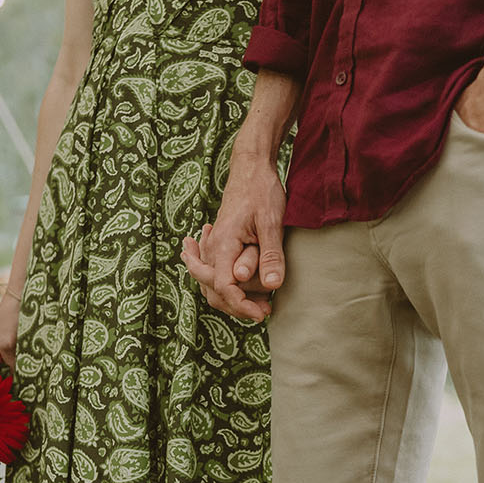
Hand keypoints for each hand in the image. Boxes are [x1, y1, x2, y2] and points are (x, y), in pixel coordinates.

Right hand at [181, 160, 285, 322]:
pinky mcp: (218, 245)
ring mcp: (213, 247)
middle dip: (238, 306)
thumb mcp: (271, 222)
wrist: (250, 169)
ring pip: (212, 285)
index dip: (241, 305)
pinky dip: (224, 285)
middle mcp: (212, 248)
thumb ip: (270, 254)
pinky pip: (213, 273)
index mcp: (222, 244)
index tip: (262, 313)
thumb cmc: (261, 191)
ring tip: (260, 302)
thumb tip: (272, 286)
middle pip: (213, 291)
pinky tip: (241, 288)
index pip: (223, 287)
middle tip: (266, 310)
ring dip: (233, 297)